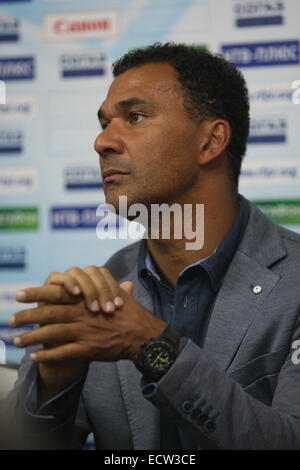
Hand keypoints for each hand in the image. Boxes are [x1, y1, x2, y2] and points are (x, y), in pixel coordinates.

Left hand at [10, 267, 166, 363]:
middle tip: (9, 319)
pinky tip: (34, 357)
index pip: (57, 293)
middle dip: (27, 316)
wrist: (144, 335)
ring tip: (16, 340)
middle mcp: (83, 314)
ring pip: (52, 334)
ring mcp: (85, 332)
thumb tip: (94, 272)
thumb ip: (102, 283)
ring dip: (32, 337)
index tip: (19, 294)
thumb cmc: (131, 312)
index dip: (36, 293)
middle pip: (49, 313)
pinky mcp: (88, 349)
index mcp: (87, 299)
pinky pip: (63, 352)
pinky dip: (47, 355)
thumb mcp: (117, 292)